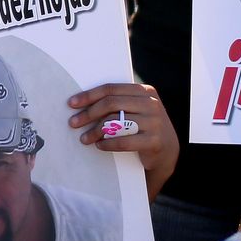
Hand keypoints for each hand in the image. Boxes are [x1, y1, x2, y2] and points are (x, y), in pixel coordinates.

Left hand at [68, 83, 178, 197]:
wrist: (168, 150)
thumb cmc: (144, 127)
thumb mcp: (136, 109)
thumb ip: (118, 102)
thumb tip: (82, 102)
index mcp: (144, 91)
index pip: (111, 89)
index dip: (89, 95)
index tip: (72, 103)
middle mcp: (151, 104)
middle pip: (111, 104)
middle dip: (88, 113)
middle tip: (73, 123)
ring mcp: (155, 122)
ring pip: (116, 123)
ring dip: (95, 131)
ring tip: (84, 138)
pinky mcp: (155, 141)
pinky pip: (124, 141)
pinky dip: (108, 144)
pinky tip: (99, 146)